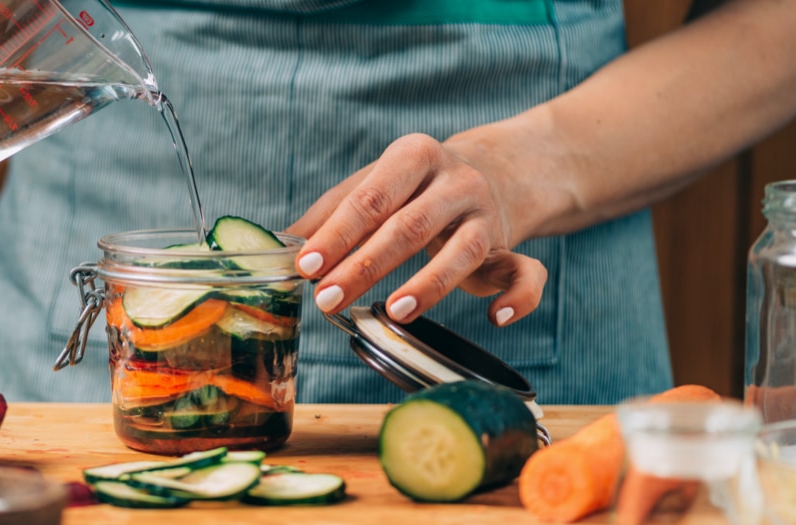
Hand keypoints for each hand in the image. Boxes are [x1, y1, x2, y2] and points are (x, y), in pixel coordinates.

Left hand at [286, 133, 546, 326]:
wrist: (492, 170)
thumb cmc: (412, 187)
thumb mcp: (370, 184)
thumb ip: (328, 214)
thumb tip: (280, 247)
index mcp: (413, 156)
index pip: (370, 198)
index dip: (338, 234)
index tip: (307, 266)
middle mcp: (455, 181)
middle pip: (409, 226)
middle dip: (366, 266)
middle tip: (328, 300)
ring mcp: (487, 215)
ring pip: (464, 250)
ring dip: (431, 283)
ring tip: (396, 310)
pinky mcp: (511, 249)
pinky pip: (526, 273)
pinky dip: (519, 297)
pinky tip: (495, 318)